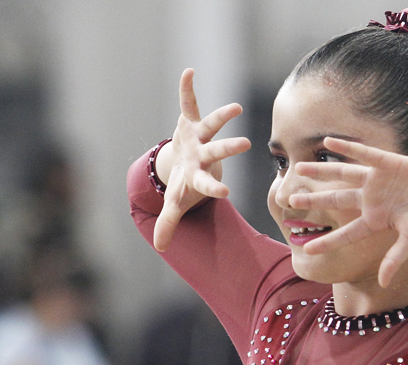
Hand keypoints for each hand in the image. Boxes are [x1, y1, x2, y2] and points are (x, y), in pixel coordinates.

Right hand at [153, 68, 250, 251]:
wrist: (186, 162)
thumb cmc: (185, 184)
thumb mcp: (176, 203)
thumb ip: (170, 223)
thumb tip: (161, 248)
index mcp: (200, 176)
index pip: (209, 184)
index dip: (214, 187)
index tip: (225, 191)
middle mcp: (205, 155)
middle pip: (218, 152)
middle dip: (230, 148)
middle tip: (247, 144)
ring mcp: (200, 137)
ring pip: (213, 126)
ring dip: (222, 116)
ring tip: (237, 107)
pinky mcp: (190, 121)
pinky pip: (188, 103)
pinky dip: (186, 89)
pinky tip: (188, 72)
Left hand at [289, 137, 407, 286]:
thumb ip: (395, 260)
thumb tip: (383, 283)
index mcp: (377, 220)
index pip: (347, 233)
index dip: (328, 240)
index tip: (307, 249)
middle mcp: (373, 199)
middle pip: (336, 200)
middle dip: (314, 201)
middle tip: (290, 202)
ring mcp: (379, 181)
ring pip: (343, 175)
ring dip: (321, 171)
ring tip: (299, 168)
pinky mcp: (389, 163)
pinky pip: (364, 155)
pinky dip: (347, 148)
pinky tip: (328, 142)